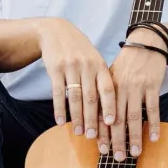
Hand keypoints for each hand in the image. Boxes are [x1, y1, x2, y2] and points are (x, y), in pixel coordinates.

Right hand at [37, 19, 115, 138]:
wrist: (57, 31)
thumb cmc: (80, 51)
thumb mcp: (94, 60)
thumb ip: (101, 80)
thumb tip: (110, 108)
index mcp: (100, 65)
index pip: (108, 89)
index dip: (110, 106)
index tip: (113, 124)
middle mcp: (87, 66)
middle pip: (91, 97)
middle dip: (93, 119)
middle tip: (93, 137)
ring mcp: (70, 67)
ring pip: (75, 97)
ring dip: (76, 117)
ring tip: (78, 132)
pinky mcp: (54, 69)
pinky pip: (58, 92)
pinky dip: (59, 108)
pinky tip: (59, 121)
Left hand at [107, 32, 167, 160]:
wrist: (146, 43)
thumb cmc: (126, 63)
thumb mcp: (111, 76)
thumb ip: (105, 96)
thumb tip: (99, 119)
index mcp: (107, 87)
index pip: (102, 114)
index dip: (102, 133)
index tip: (101, 150)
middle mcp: (120, 89)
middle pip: (117, 119)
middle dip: (117, 141)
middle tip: (117, 158)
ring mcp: (136, 88)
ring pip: (134, 117)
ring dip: (134, 137)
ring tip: (135, 153)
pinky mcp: (152, 86)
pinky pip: (153, 108)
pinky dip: (153, 124)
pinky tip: (154, 137)